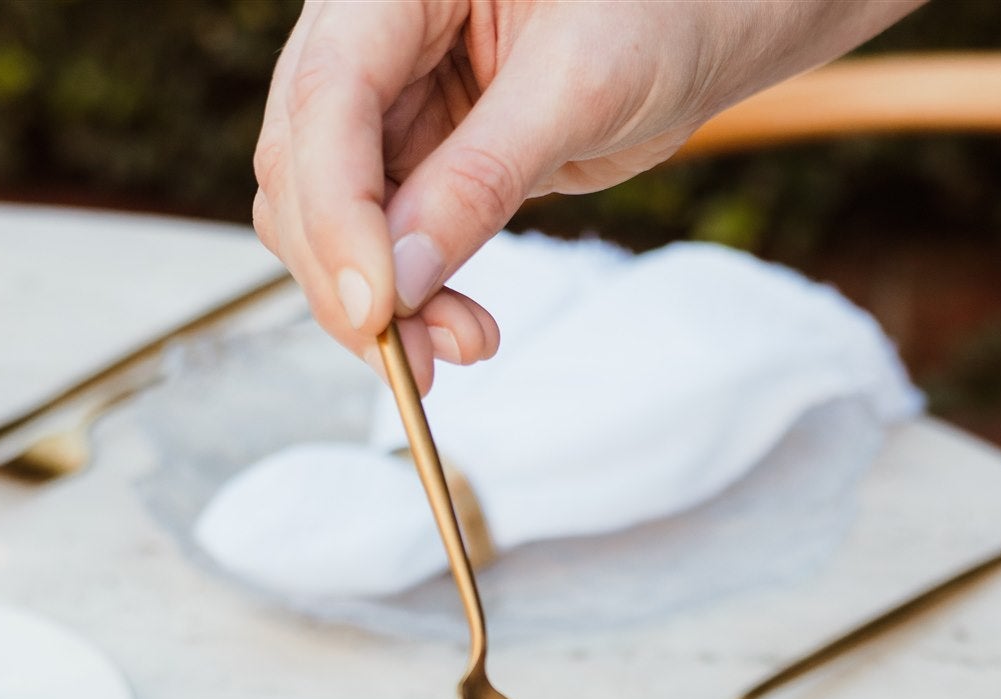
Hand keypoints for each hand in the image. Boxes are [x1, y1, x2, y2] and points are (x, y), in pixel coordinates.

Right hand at [253, 0, 919, 388]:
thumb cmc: (658, 10)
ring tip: (463, 348)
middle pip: (303, 165)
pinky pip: (377, 238)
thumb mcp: (580, 86)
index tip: (375, 310)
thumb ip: (482, 177)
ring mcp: (382, 94)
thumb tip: (398, 281)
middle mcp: (368, 29)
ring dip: (377, 301)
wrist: (697, 20)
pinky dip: (408, 296)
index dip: (337, 212)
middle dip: (347, 274)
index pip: (326, 97)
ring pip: (326, 215)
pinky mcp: (411, 151)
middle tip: (413, 361)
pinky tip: (460, 329)